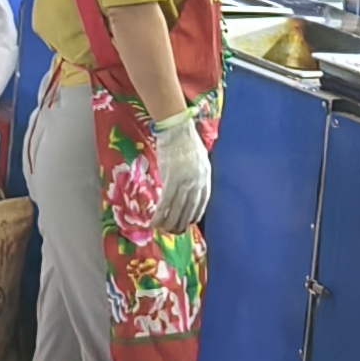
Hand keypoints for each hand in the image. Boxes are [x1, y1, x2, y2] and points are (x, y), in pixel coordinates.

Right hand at [151, 108, 211, 232]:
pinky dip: (159, 214)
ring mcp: (184, 183)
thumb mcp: (199, 159)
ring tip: (162, 230)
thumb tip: (189, 187)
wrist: (177, 129)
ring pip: (176, 209)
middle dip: (181, 223)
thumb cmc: (186, 141)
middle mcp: (197, 183)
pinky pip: (165, 203)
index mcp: (205, 178)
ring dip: (169, 222)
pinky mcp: (171, 180)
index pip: (202, 203)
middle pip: (189, 209)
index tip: (189, 222)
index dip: (195, 215)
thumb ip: (196, 174)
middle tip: (174, 231)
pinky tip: (154, 222)